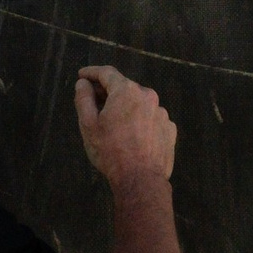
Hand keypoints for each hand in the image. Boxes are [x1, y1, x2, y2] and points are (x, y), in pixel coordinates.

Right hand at [74, 66, 176, 187]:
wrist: (141, 180)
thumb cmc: (110, 151)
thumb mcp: (88, 125)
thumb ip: (83, 99)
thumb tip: (83, 83)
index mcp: (126, 91)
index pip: (107, 73)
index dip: (92, 72)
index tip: (82, 75)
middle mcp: (148, 96)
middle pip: (124, 88)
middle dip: (108, 93)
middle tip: (93, 103)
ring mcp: (162, 113)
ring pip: (139, 104)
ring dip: (126, 108)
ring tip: (115, 126)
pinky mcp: (170, 129)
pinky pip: (150, 119)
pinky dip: (140, 122)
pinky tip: (133, 137)